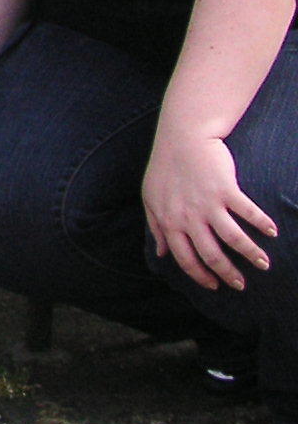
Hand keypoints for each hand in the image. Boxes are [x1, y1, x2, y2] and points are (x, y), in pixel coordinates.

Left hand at [145, 123, 277, 290]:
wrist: (182, 138)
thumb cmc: (165, 168)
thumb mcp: (151, 198)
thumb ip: (156, 226)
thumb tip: (160, 253)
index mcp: (169, 221)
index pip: (185, 258)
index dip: (200, 275)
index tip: (214, 286)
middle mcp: (189, 217)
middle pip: (212, 255)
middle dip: (228, 274)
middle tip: (241, 284)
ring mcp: (208, 204)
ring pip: (234, 239)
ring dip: (251, 254)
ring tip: (264, 264)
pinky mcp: (226, 189)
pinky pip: (248, 212)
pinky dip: (262, 223)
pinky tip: (273, 232)